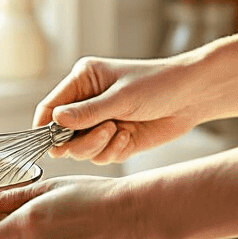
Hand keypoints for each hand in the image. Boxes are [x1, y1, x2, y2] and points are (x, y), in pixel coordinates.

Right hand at [34, 55, 199, 162]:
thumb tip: (55, 121)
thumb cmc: (158, 84)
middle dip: (80, 140)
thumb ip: (88, 112)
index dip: (45, 127)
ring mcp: (100, 123)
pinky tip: (129, 137)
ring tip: (119, 131)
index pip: (50, 107)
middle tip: (104, 131)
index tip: (51, 142)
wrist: (192, 97)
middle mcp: (87, 103)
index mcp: (83, 81)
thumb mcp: (121, 97)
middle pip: (61, 135)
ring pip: (80, 150)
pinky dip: (112, 151)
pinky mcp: (114, 140)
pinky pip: (99, 157)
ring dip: (98, 146)